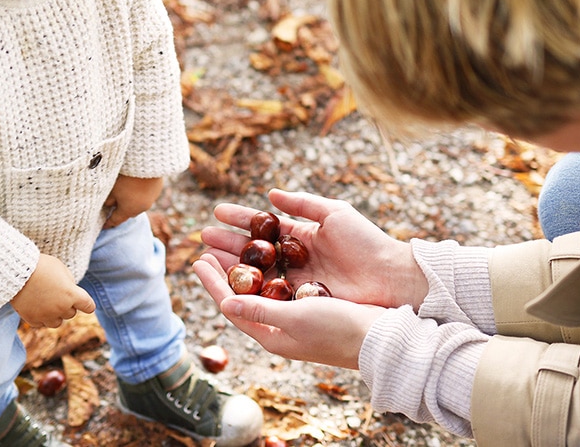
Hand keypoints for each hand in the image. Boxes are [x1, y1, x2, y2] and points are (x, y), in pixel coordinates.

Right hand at [11, 253, 95, 327]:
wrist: (14, 270)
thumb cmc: (40, 265)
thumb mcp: (61, 269)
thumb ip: (69, 284)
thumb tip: (71, 294)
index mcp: (72, 294)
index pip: (88, 306)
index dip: (87, 304)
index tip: (83, 303)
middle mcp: (61, 308)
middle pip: (71, 313)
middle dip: (67, 305)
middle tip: (56, 293)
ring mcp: (46, 315)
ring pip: (57, 322)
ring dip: (55, 314)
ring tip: (47, 302)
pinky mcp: (31, 319)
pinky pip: (41, 324)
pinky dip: (41, 317)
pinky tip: (36, 306)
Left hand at [103, 175, 162, 228]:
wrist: (147, 164)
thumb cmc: (125, 178)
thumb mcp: (112, 189)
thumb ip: (108, 200)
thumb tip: (108, 205)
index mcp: (128, 211)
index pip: (115, 220)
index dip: (108, 223)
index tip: (103, 226)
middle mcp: (141, 208)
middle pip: (128, 212)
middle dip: (121, 211)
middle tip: (114, 206)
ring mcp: (151, 199)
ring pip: (139, 203)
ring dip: (133, 200)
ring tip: (127, 191)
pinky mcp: (157, 189)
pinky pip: (147, 194)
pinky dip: (141, 192)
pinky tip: (137, 183)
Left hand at [193, 254, 385, 368]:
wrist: (381, 336)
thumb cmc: (339, 332)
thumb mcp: (296, 320)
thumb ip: (260, 311)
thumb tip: (224, 303)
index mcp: (272, 335)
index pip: (232, 306)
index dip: (213, 283)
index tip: (198, 260)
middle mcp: (280, 325)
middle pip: (244, 293)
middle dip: (226, 268)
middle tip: (210, 244)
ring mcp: (297, 314)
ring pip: (263, 284)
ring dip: (246, 263)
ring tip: (232, 242)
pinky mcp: (313, 302)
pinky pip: (283, 280)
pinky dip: (273, 263)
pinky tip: (269, 249)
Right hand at [200, 188, 428, 309]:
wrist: (391, 278)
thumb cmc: (366, 243)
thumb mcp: (336, 214)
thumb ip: (303, 204)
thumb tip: (270, 193)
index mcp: (303, 236)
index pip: (264, 226)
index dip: (240, 219)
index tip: (216, 213)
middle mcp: (296, 260)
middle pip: (255, 251)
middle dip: (228, 243)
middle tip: (202, 237)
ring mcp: (297, 282)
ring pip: (258, 274)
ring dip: (232, 267)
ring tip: (207, 259)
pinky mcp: (301, 302)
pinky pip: (271, 296)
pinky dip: (250, 291)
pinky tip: (230, 286)